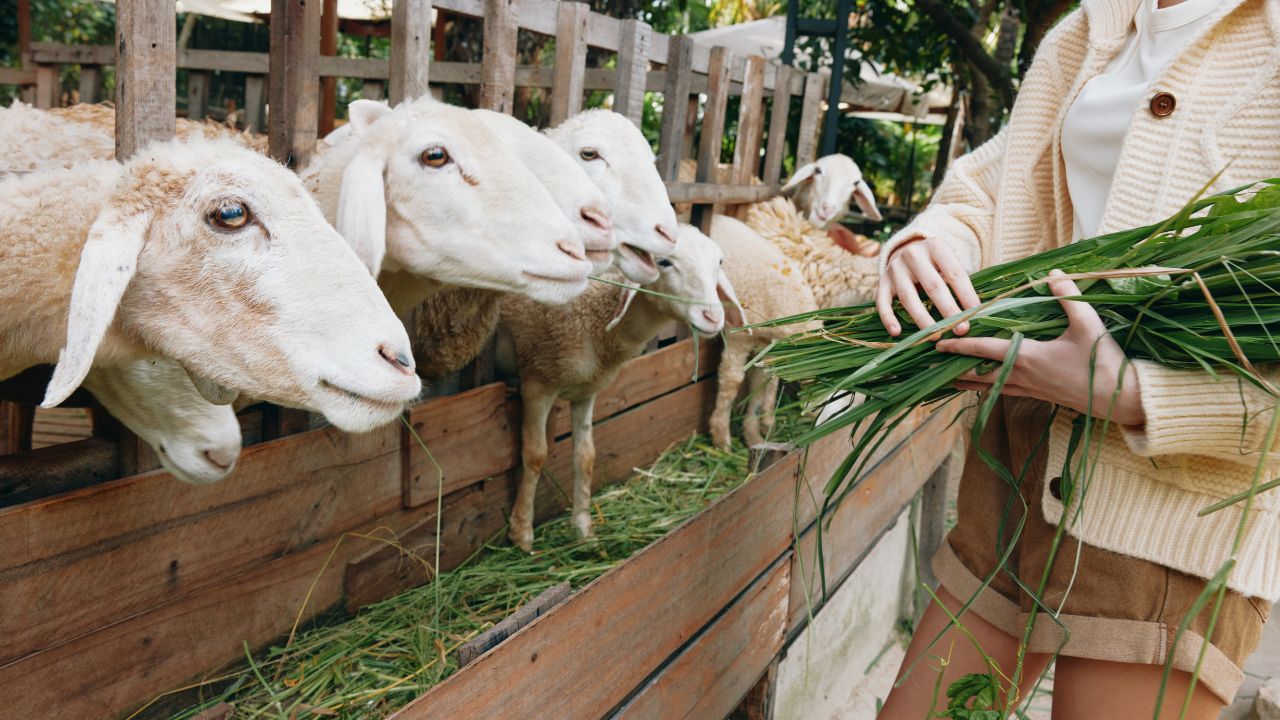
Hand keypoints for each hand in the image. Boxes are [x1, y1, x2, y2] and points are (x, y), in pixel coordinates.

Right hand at [877, 234, 980, 336]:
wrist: (905, 250)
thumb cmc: (935, 263)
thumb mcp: (948, 262)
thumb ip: (957, 281)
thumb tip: (974, 311)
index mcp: (935, 246)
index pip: (954, 273)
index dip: (966, 294)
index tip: (976, 313)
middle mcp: (913, 254)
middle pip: (933, 286)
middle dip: (948, 310)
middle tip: (960, 329)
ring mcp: (895, 268)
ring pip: (908, 297)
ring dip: (923, 319)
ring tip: (935, 337)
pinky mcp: (882, 282)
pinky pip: (883, 302)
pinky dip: (888, 318)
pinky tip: (896, 332)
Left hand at [935, 271, 1144, 426]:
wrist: (1120, 400)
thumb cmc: (1102, 362)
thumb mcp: (1088, 324)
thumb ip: (1068, 297)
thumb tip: (1054, 273)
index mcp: (1027, 357)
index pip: (983, 350)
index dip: (959, 345)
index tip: (937, 342)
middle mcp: (1022, 376)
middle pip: (978, 373)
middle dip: (954, 367)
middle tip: (932, 363)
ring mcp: (1030, 389)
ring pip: (990, 386)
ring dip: (969, 381)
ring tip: (948, 378)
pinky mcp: (1040, 396)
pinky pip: (1006, 391)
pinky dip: (989, 387)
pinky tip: (986, 386)